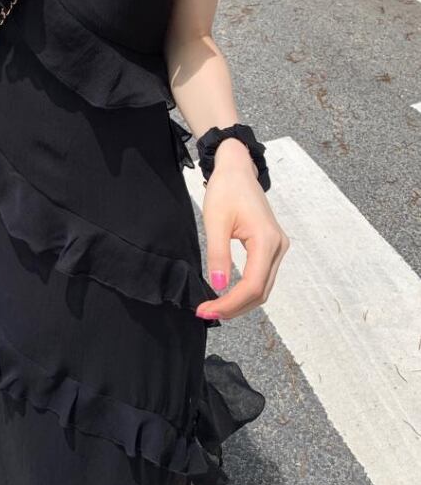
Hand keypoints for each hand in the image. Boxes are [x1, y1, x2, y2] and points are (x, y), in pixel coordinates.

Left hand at [194, 138, 289, 319]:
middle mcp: (278, 246)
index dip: (230, 303)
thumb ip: (218, 255)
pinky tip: (227, 295)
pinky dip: (245, 291)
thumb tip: (219, 286)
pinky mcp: (272, 247)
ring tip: (214, 308)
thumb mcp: (215, 222)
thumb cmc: (226, 190)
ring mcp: (278, 247)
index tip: (206, 310)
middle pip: (260, 292)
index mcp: (266, 240)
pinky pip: (261, 277)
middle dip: (234, 308)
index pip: (252, 285)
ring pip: (263, 288)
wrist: (237, 170)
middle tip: (206, 313)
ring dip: (240, 302)